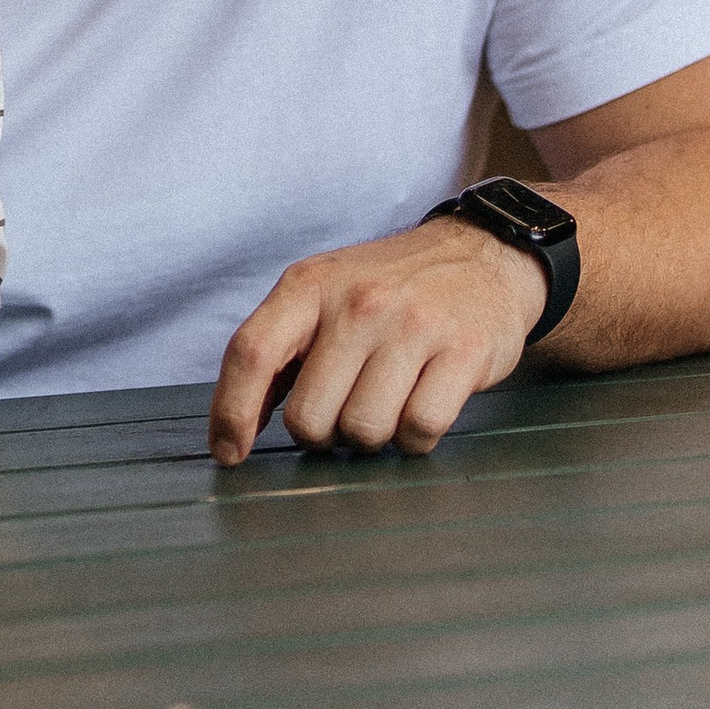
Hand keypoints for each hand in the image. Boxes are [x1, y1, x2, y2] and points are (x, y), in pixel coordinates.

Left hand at [208, 219, 551, 464]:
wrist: (482, 255)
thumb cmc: (391, 286)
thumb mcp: (324, 293)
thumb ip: (278, 349)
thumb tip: (232, 425)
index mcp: (310, 285)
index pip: (251, 352)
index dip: (230, 413)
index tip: (227, 453)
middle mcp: (358, 302)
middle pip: (308, 417)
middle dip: (320, 435)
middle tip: (340, 414)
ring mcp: (413, 327)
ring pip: (364, 431)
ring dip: (371, 438)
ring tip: (384, 404)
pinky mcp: (464, 352)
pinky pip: (421, 430)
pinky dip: (415, 438)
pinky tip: (418, 408)